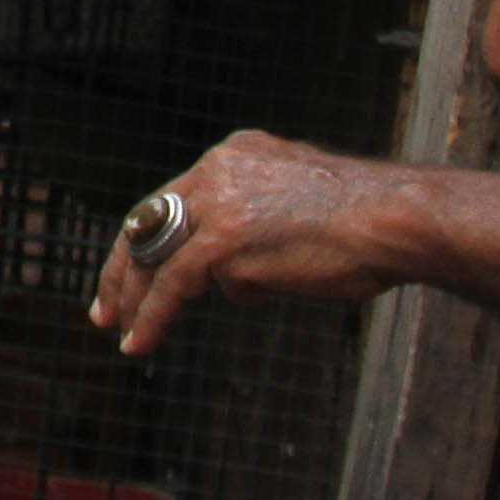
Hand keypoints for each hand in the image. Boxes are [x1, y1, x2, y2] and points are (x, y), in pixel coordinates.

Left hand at [85, 132, 414, 356]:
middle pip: (150, 222)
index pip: (174, 199)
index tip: (134, 270)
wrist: (393, 220)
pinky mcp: (223, 239)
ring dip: (134, 300)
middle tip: (106, 308)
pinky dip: (152, 317)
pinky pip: (172, 285)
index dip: (149, 239)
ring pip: (155, 254)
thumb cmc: (366, 226)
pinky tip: (140, 344)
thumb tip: (233, 276)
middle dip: (124, 269)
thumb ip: (258, 227)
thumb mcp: (299, 208)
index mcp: (236, 155)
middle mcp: (219, 169)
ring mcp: (219, 202)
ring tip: (122, 334)